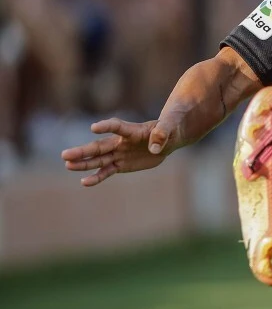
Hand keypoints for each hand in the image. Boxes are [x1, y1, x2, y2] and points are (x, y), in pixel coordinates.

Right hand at [61, 117, 178, 186]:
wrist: (168, 139)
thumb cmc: (169, 128)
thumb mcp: (170, 127)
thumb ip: (162, 134)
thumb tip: (155, 147)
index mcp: (132, 130)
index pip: (117, 127)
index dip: (106, 126)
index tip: (94, 127)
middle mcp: (121, 142)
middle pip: (100, 146)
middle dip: (83, 151)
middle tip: (65, 155)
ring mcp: (119, 153)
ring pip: (98, 159)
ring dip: (84, 163)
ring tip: (68, 165)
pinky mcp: (121, 164)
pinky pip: (107, 171)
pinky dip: (96, 177)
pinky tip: (84, 182)